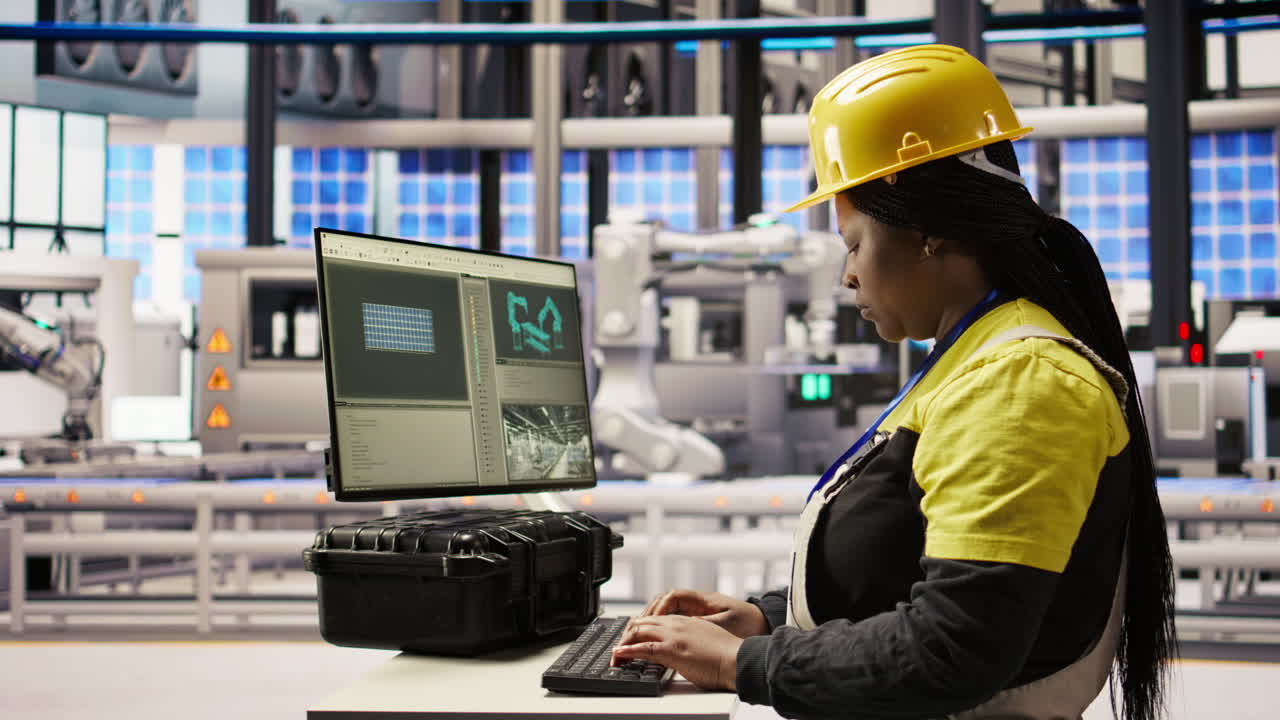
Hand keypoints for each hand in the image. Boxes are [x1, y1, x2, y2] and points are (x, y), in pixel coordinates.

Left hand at [612, 615, 742, 690]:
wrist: (737, 659)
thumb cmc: (726, 654)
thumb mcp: (704, 640)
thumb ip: (690, 640)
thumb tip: (682, 650)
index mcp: (684, 620)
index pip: (654, 619)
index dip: (639, 628)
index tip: (630, 638)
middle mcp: (676, 624)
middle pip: (642, 623)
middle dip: (627, 635)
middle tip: (618, 648)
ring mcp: (673, 635)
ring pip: (638, 632)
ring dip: (623, 643)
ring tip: (614, 655)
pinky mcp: (671, 649)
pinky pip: (643, 647)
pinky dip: (627, 651)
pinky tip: (618, 655)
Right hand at [638, 589, 769, 638]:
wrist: (764, 626)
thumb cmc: (749, 624)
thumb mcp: (724, 624)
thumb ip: (702, 624)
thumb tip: (679, 626)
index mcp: (704, 600)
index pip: (673, 596)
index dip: (659, 607)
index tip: (653, 621)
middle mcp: (698, 604)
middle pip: (665, 603)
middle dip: (650, 614)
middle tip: (637, 628)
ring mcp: (698, 613)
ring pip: (669, 612)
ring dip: (654, 621)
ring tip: (641, 634)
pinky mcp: (699, 623)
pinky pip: (676, 622)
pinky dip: (664, 628)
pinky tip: (657, 640)